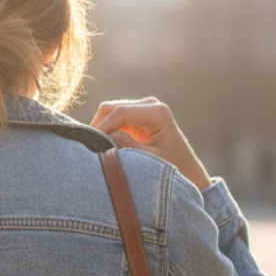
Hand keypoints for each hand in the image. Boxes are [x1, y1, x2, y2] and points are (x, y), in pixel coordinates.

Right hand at [91, 98, 210, 191]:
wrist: (187, 171)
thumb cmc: (175, 168)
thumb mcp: (151, 161)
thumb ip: (128, 147)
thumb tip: (103, 138)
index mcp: (157, 112)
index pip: (120, 112)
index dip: (102, 127)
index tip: (90, 145)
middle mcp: (150, 105)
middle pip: (111, 108)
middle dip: (98, 126)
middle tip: (88, 148)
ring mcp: (142, 108)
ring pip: (108, 112)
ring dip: (100, 128)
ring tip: (94, 148)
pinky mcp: (136, 116)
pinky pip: (113, 119)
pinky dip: (105, 130)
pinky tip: (101, 146)